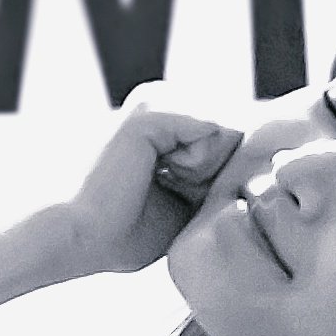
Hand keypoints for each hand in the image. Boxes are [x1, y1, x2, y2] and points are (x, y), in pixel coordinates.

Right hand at [55, 90, 243, 278]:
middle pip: (239, 133)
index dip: (221, 177)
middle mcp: (163, 98)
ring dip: (206, 171)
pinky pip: (217, 131)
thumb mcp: (187, 200)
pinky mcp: (154, 108)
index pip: (234, 137)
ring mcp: (158, 98)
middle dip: (218, 173)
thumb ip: (216, 178)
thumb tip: (259, 173)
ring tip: (161, 183)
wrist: (76, 237)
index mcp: (168, 116)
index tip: (177, 197)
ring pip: (232, 130)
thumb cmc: (123, 232)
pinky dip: (198, 166)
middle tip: (168, 191)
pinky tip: (157, 175)